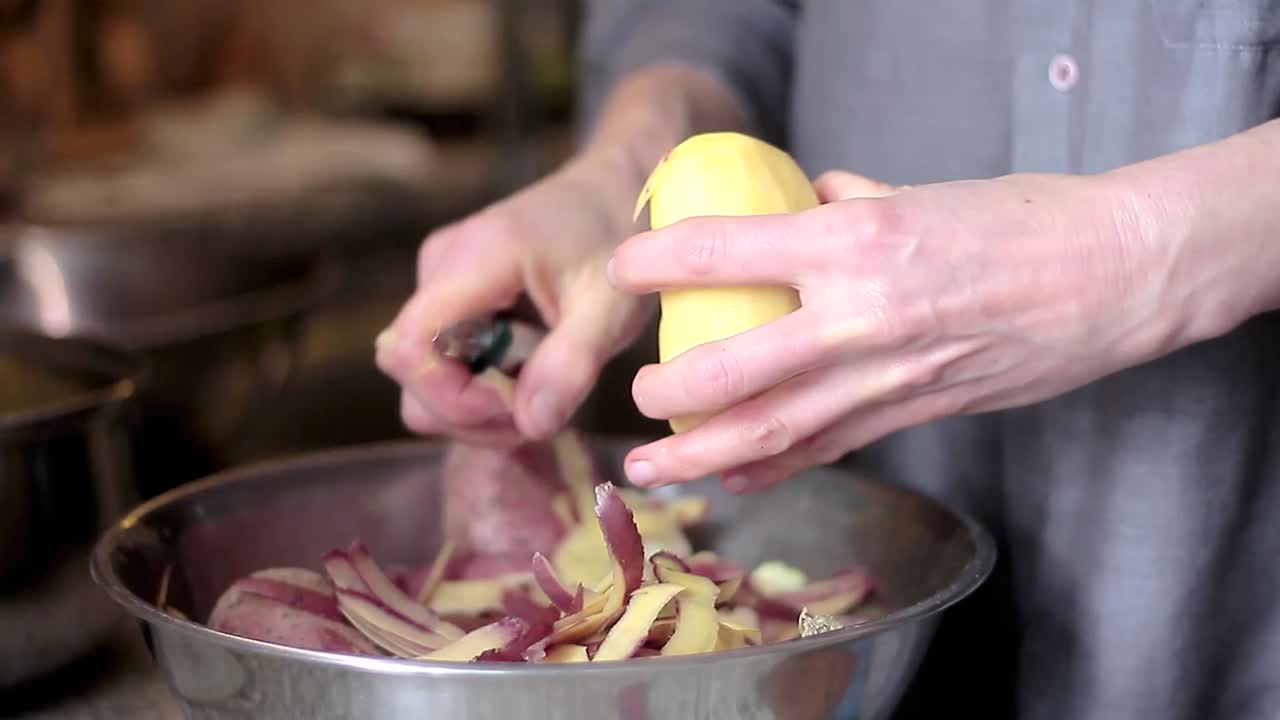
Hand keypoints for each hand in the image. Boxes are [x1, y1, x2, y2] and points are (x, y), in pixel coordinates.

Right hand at [376, 155, 653, 445]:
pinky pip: (446, 361)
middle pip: (410, 372)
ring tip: (543, 398)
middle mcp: (441, 268)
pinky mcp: (455, 299)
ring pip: (425, 375)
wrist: (619, 190)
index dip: (451, 399)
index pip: (410, 348)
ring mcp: (442, 283)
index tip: (517, 408)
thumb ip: (570, 365)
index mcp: (473, 260)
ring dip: (478, 407)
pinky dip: (484, 388)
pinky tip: (534, 379)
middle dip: (468, 413)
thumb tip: (531, 423)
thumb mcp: (611, 307)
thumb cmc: (619, 237)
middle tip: (540, 416)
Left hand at [609, 169, 1169, 491]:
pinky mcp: (917, 410)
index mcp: (855, 237)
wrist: (1114, 274)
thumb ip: (853, 201)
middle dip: (670, 390)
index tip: (622, 270)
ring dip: (703, 454)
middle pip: (732, 368)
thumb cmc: (1022, 219)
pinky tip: (736, 477)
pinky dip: (776, 467)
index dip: (657, 263)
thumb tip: (808, 196)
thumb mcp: (921, 193)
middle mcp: (860, 312)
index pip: (726, 251)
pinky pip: (831, 447)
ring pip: (774, 430)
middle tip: (636, 395)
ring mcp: (888, 372)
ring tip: (654, 465)